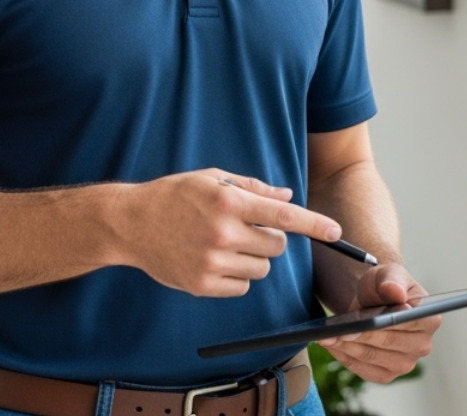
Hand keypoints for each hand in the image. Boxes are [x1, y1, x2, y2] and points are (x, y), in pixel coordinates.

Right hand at [126, 169, 341, 297]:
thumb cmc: (175, 196)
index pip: (283, 216)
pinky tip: (215, 260)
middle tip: (249, 228)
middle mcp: (222, 233)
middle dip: (272, 238)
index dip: (314, 224)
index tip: (335, 231)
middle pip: (277, 246)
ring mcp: (211, 262)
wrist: (131, 223)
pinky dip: (237, 275)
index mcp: (228, 203)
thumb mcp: (213, 179)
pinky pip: (242, 286)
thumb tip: (288, 197)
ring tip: (226, 243)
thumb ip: (254, 188)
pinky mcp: (202, 285)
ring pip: (262, 268)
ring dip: (254, 257)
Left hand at [318, 263, 439, 382]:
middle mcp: (422, 346)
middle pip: (387, 342)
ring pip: (372, 357)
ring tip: (327, 336)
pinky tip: (332, 344)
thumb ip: (392, 280)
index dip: (383, 323)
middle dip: (359, 335)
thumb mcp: (387, 274)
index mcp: (430, 319)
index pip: (407, 323)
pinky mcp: (386, 375)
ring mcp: (405, 363)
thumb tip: (396, 292)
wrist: (373, 302)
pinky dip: (345, 357)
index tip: (360, 323)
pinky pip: (363, 369)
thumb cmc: (384, 287)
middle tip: (334, 331)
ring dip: (347, 347)